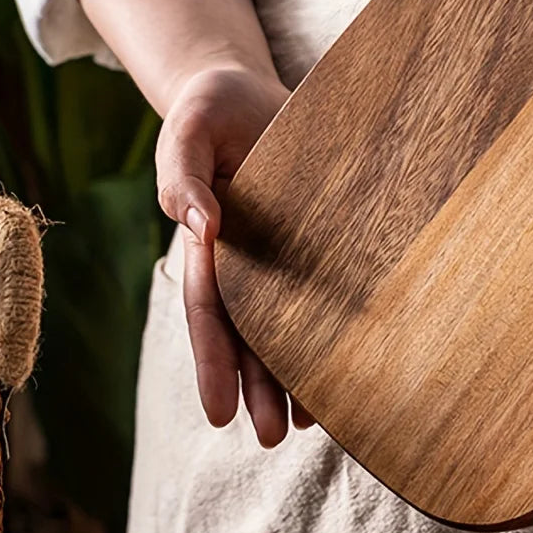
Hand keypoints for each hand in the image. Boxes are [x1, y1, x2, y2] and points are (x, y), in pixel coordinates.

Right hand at [155, 66, 314, 440]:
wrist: (252, 93)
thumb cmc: (212, 110)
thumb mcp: (187, 131)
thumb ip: (182, 177)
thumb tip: (202, 227)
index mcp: (206, 242)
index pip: (207, 310)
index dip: (213, 362)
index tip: (220, 415)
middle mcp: (242, 259)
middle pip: (247, 333)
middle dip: (257, 388)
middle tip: (273, 438)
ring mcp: (281, 254)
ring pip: (284, 325)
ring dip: (293, 375)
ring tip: (312, 425)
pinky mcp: (320, 239)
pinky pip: (325, 290)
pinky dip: (331, 328)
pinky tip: (349, 363)